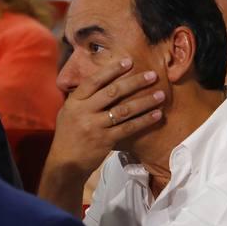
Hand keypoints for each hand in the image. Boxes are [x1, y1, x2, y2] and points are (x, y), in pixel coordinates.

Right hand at [47, 58, 164, 178]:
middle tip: (152, 75)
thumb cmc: (68, 135)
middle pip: (113, 92)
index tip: (129, 61)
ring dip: (145, 101)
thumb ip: (82, 98)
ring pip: (124, 110)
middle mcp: (84, 111)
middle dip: (135, 82)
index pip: (94, 80)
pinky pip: (129, 128)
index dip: (112, 70)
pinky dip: (144, 120)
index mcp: (75, 101)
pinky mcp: (106, 140)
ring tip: (161, 95)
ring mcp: (96, 126)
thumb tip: (100, 80)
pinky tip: (157, 115)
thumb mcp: (68, 112)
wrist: (65, 163)